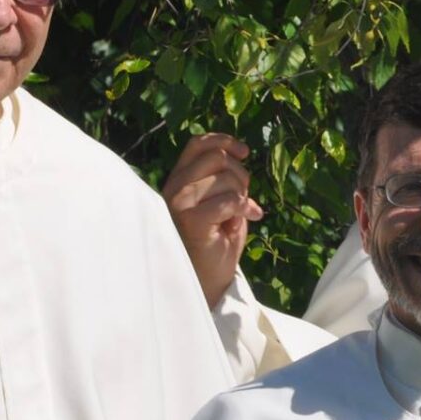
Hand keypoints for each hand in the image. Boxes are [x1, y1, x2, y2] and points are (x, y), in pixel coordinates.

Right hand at [163, 133, 264, 307]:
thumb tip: (239, 152)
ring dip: (243, 196)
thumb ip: (223, 177)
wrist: (207, 278)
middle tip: (243, 198)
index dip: (224, 142)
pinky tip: (246, 219)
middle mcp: (174, 187)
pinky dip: (244, 208)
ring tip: (238, 215)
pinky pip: (229, 200)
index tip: (244, 152)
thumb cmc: (215, 240)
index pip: (198, 144)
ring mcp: (179, 203)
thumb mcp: (220, 200)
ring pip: (226, 179)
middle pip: (217, 157)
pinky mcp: (191, 220)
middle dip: (240, 175)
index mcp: (179, 179)